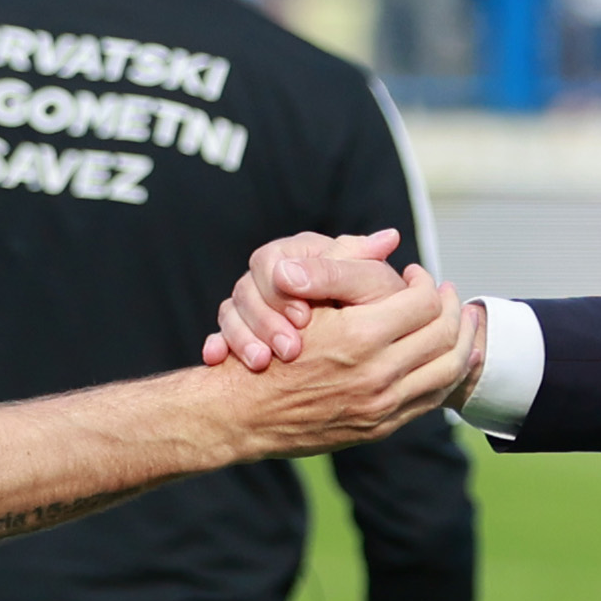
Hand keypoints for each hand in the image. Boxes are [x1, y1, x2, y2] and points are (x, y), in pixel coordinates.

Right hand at [203, 260, 469, 458]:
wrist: (241, 414)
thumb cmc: (266, 348)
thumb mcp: (299, 299)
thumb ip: (343, 266)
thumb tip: (389, 238)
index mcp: (359, 336)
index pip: (423, 301)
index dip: (425, 282)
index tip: (418, 275)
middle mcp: (376, 375)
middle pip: (445, 334)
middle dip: (452, 308)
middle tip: (447, 294)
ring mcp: (381, 406)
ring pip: (448, 369)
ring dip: (462, 341)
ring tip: (458, 322)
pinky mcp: (380, 426)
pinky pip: (431, 399)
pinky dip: (447, 374)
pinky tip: (447, 357)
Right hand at [209, 229, 400, 371]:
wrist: (366, 344)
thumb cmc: (373, 303)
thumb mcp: (367, 282)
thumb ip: (361, 264)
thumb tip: (385, 238)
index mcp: (299, 254)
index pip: (269, 261)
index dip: (282, 289)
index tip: (305, 317)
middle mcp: (274, 275)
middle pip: (245, 289)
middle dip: (264, 320)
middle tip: (288, 349)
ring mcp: (256, 304)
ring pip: (231, 312)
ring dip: (241, 336)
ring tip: (260, 362)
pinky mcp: (245, 331)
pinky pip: (220, 335)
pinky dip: (217, 345)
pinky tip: (215, 358)